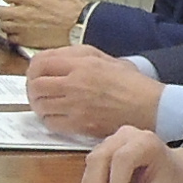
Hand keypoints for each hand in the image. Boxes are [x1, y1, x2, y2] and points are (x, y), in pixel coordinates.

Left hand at [0, 0, 85, 49]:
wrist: (81, 27)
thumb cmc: (72, 7)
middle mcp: (23, 15)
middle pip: (0, 11)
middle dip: (2, 6)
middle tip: (8, 5)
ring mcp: (24, 30)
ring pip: (3, 25)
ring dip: (5, 20)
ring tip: (12, 17)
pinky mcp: (28, 42)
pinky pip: (11, 38)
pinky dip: (12, 34)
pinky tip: (19, 29)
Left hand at [26, 45, 162, 138]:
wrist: (150, 107)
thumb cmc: (132, 84)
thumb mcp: (107, 59)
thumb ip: (80, 56)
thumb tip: (55, 58)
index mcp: (82, 64)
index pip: (41, 63)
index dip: (32, 69)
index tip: (34, 74)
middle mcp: (76, 83)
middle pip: (36, 85)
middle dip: (31, 88)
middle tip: (36, 91)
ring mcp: (76, 106)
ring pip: (40, 105)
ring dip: (38, 105)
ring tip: (44, 104)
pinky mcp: (80, 125)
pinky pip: (51, 123)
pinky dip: (48, 120)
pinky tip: (55, 117)